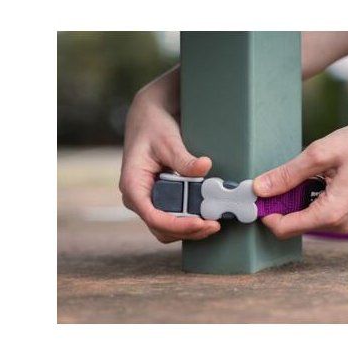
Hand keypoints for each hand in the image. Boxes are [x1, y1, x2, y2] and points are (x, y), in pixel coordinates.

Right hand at [119, 72, 220, 242]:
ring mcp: (147, 200)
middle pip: (161, 229)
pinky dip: (189, 220)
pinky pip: (173, 218)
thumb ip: (184, 158)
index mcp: (132, 185)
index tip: (200, 222)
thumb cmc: (153, 126)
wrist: (149, 116)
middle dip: (188, 231)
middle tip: (214, 224)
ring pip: (167, 228)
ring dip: (190, 229)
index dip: (177, 225)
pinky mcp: (159, 199)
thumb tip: (205, 167)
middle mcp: (137, 198)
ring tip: (214, 222)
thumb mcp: (168, 140)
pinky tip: (207, 215)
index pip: (153, 217)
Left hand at [252, 114, 347, 238]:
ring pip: (307, 217)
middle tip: (276, 176)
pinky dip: (312, 197)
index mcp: (331, 214)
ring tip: (305, 170)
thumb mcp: (320, 153)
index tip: (256, 193)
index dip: (265, 212)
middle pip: (294, 224)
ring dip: (297, 199)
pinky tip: (319, 175)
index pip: (283, 228)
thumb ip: (287, 175)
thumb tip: (260, 189)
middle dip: (280, 204)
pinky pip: (322, 212)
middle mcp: (341, 225)